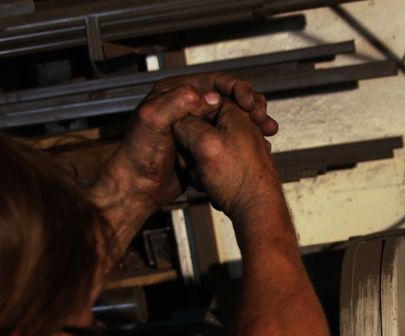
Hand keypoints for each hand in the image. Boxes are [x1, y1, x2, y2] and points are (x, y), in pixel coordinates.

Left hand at [109, 73, 277, 207]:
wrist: (138, 186)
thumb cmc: (139, 155)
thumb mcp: (154, 119)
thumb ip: (178, 101)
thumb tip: (209, 96)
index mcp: (173, 92)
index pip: (213, 80)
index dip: (236, 88)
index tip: (249, 102)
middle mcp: (185, 105)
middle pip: (227, 97)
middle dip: (249, 106)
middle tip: (262, 117)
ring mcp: (195, 125)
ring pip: (230, 117)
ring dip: (251, 123)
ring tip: (265, 130)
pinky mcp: (201, 144)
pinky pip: (227, 136)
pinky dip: (244, 139)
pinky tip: (256, 145)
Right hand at [172, 100, 281, 219]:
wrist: (256, 210)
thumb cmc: (239, 180)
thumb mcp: (204, 143)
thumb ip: (185, 122)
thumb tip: (176, 119)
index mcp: (235, 111)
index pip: (198, 100)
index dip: (185, 119)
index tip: (183, 135)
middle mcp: (238, 125)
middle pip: (198, 125)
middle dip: (190, 145)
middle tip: (194, 159)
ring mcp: (237, 143)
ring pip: (200, 146)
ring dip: (196, 162)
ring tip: (203, 173)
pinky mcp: (234, 161)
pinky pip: (209, 161)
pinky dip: (204, 172)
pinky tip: (208, 182)